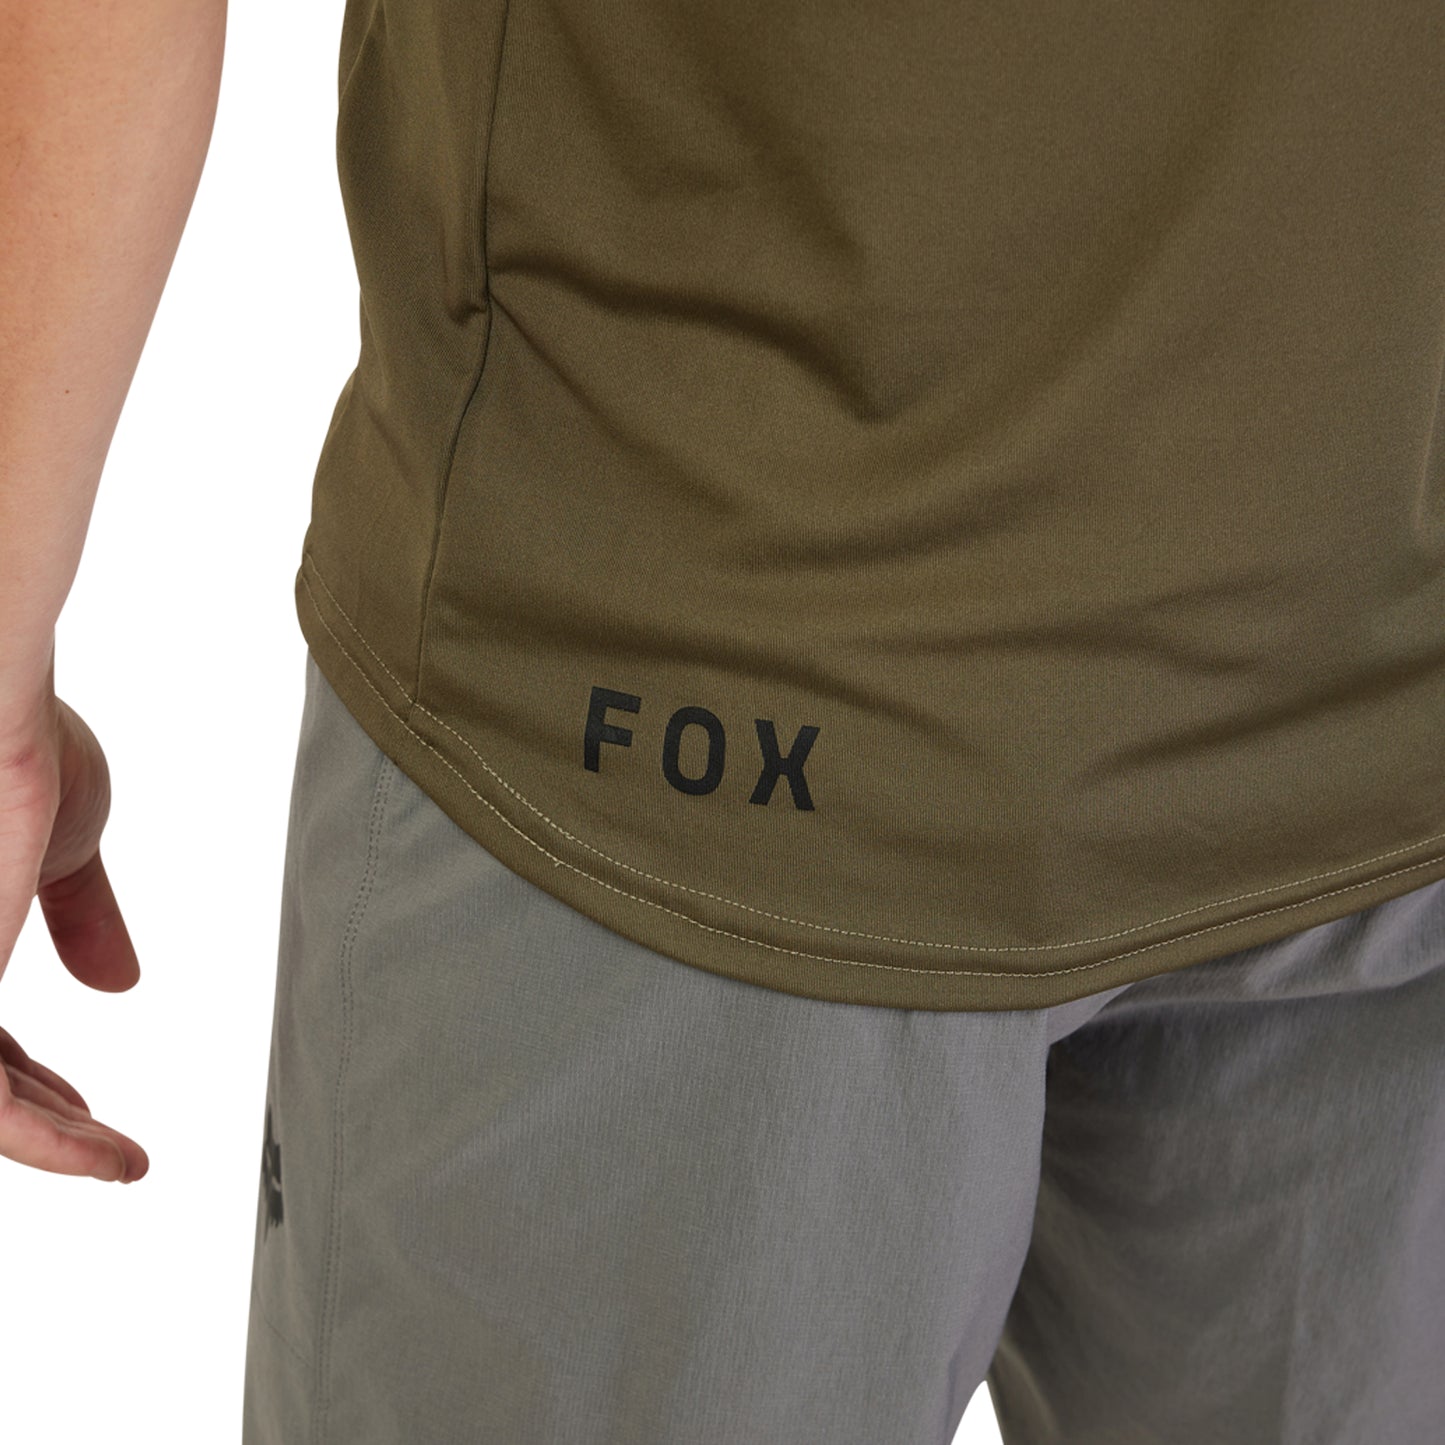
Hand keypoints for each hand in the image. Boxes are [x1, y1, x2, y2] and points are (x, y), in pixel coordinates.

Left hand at [0, 682, 148, 1183]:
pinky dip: (50, 1146)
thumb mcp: (62, 850)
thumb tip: (119, 983)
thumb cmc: (19, 750)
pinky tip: (108, 1158)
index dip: (33, 1079)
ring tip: (121, 1163)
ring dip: (56, 1145)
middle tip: (111, 1148)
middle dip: (44, 1120)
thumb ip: (81, 918)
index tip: (90, 1103)